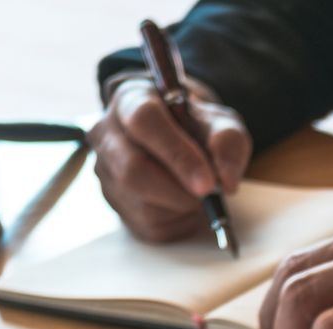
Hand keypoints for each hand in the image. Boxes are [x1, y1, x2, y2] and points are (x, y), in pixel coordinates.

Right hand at [90, 76, 251, 242]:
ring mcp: (105, 170)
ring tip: (196, 190)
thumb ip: (228, 141)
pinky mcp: (112, 201)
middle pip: (133, 169)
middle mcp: (107, 133)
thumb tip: (226, 181)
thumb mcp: (220, 122)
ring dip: (181, 204)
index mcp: (131, 100)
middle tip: (208, 193)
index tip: (208, 181)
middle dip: (179, 189)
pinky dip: (177, 219)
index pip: (145, 121)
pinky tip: (183, 201)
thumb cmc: (195, 127)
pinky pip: (147, 224)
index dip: (177, 154)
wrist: (178, 140)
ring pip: (141, 202)